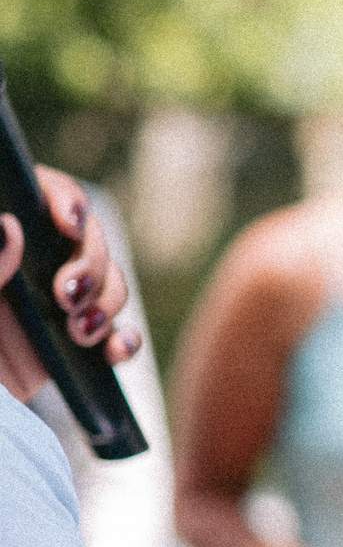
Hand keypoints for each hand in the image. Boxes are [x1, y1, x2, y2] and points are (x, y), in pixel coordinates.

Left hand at [0, 166, 141, 399]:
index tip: (69, 223)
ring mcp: (49, 307)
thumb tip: (8, 227)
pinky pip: (117, 333)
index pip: (39, 195)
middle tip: (67, 297)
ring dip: (109, 303)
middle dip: (92, 263)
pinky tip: (113, 351)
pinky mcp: (69, 347)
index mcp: (1, 250)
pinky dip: (125, 340)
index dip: (64, 198)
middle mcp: (26, 268)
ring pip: (108, 282)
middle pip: (87, 238)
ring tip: (83, 333)